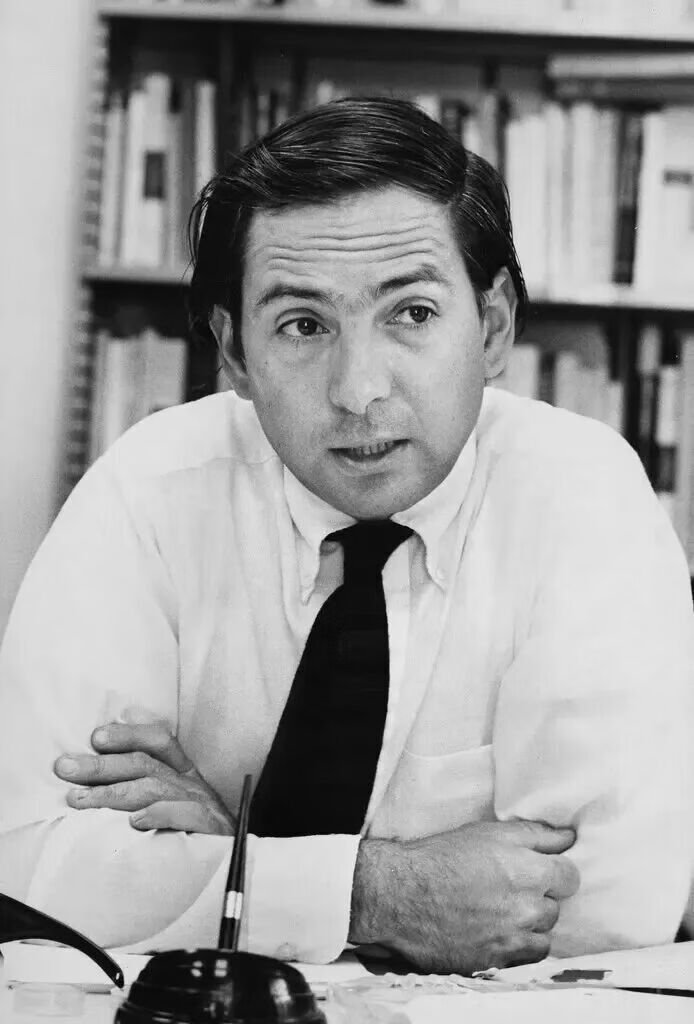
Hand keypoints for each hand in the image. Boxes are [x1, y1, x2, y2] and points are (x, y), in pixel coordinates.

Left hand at [54, 721, 235, 834]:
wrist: (237, 863)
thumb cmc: (196, 836)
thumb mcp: (172, 806)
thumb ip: (143, 790)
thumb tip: (97, 783)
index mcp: (183, 773)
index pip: (158, 742)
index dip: (129, 735)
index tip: (96, 737)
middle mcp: (191, 783)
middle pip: (144, 765)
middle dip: (101, 766)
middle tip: (65, 768)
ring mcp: (202, 805)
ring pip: (155, 789)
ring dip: (114, 792)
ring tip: (80, 800)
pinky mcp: (210, 829)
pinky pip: (186, 816)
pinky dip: (160, 815)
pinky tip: (134, 822)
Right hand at [350, 819, 579, 973]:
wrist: (402, 895)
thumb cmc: (442, 857)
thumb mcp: (488, 832)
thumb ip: (536, 835)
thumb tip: (569, 837)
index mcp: (528, 870)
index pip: (570, 876)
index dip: (555, 871)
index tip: (539, 869)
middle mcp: (526, 907)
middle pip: (556, 906)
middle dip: (539, 896)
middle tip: (511, 887)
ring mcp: (512, 937)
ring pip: (544, 934)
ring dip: (531, 923)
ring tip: (503, 910)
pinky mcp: (496, 960)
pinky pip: (526, 956)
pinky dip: (518, 945)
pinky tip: (499, 930)